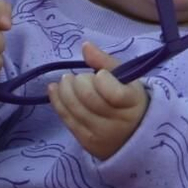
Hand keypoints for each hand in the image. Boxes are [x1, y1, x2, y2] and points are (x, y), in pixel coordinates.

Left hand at [48, 41, 147, 159]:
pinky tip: (55, 89)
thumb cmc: (128, 101)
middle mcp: (117, 123)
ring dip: (65, 89)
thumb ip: (106, 61)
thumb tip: (85, 46)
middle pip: (88, 97)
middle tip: (80, 77)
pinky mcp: (85, 142)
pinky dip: (57, 100)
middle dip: (79, 81)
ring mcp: (100, 134)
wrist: (132, 135)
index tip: (100, 74)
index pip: (113, 92)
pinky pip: (66, 119)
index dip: (101, 78)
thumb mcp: (126, 79)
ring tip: (67, 81)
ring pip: (74, 107)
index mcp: (132, 103)